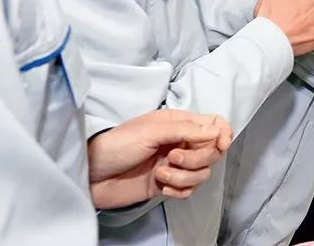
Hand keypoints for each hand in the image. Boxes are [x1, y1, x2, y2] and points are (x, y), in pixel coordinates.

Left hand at [87, 110, 232, 208]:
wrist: (91, 175)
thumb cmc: (117, 145)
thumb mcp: (152, 130)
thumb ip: (187, 130)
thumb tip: (217, 131)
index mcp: (179, 124)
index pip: (214, 124)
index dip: (223, 133)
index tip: (220, 144)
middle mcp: (181, 143)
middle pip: (212, 152)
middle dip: (196, 159)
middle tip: (172, 158)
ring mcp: (175, 165)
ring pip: (202, 173)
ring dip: (184, 176)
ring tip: (160, 174)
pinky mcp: (167, 185)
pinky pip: (189, 190)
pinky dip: (178, 189)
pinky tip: (160, 185)